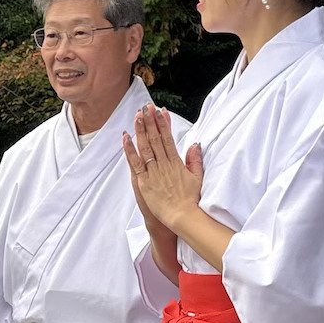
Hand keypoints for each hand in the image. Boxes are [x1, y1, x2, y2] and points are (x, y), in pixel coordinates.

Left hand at [122, 104, 204, 234]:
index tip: (160, 110)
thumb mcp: (197, 178)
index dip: (163, 123)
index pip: (168, 138)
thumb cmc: (189, 200)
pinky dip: (130, 149)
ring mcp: (153, 172)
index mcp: (176, 162)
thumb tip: (195, 144)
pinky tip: (126, 137)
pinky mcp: (144, 181)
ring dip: (141, 130)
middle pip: (156, 138)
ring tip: (137, 115)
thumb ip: (195, 160)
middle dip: (151, 121)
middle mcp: (164, 164)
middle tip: (146, 106)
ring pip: (145, 147)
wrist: (182, 216)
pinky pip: (135, 162)